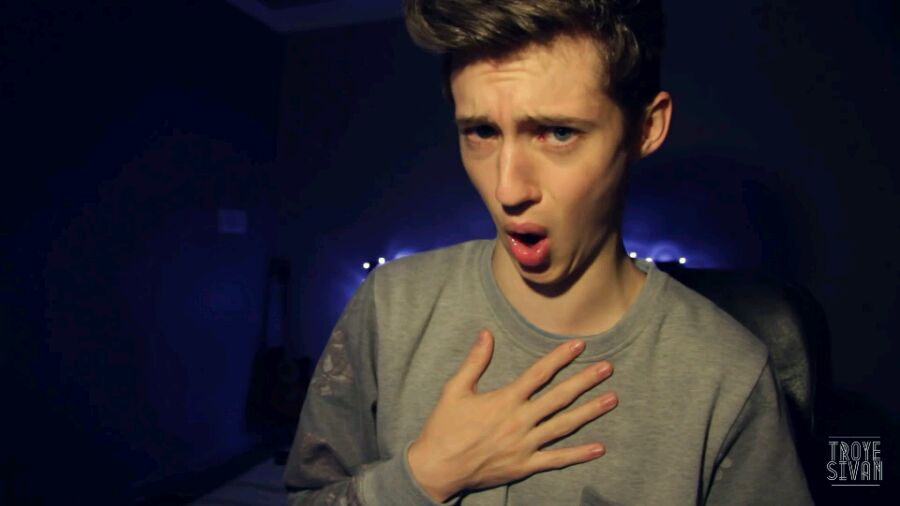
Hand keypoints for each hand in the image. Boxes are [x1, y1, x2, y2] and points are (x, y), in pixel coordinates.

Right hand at [407, 328, 616, 501]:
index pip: (539, 373)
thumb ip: (475, 362)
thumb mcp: (454, 390)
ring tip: (612, 399)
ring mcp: (524, 445)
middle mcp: (519, 421)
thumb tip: (486, 334)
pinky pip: (557, 459)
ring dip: (590, 411)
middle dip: (585, 380)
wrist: (436, 468)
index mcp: (504, 400)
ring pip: (564, 425)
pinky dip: (579, 454)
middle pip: (559, 397)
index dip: (560, 357)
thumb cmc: (443, 428)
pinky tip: (599, 447)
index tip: (579, 344)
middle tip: (608, 368)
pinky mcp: (524, 466)